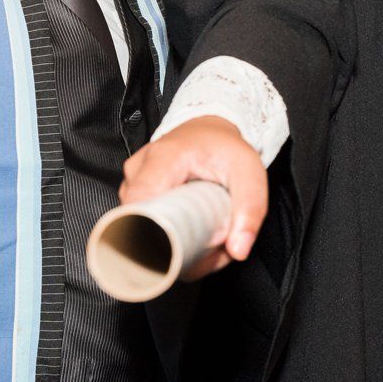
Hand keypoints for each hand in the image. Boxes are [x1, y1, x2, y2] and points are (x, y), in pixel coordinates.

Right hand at [120, 116, 267, 278]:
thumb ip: (250, 208)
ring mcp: (132, 181)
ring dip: (173, 244)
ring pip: (141, 228)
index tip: (190, 250)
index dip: (159, 238)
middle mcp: (139, 169)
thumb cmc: (225, 148)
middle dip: (175, 249)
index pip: (141, 206)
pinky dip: (168, 236)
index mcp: (163, 158)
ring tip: (206, 238)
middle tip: (210, 248)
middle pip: (140, 225)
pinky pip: (142, 222)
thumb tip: (238, 250)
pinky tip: (192, 233)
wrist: (208, 130)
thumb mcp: (249, 171)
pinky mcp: (133, 192)